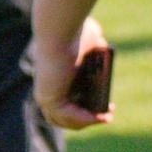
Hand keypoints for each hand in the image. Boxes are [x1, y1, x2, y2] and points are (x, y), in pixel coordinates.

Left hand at [35, 16, 112, 130]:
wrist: (62, 30)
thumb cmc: (76, 32)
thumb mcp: (92, 41)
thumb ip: (97, 47)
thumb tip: (101, 46)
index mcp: (56, 78)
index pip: (66, 102)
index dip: (84, 109)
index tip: (103, 105)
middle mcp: (47, 88)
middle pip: (65, 116)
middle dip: (87, 118)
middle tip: (106, 114)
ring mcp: (46, 95)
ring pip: (65, 120)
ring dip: (88, 122)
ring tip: (106, 116)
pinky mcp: (49, 99)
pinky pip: (68, 117)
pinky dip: (86, 120)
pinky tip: (101, 116)